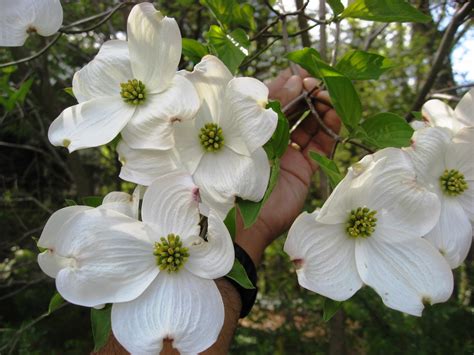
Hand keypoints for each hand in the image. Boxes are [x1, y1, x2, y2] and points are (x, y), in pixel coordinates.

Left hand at [235, 69, 340, 264]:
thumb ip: (274, 106)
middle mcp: (272, 139)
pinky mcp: (304, 168)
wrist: (249, 218)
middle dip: (307, 96)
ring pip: (310, 125)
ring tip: (328, 97)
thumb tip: (295, 80)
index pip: (274, 100)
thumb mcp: (253, 132)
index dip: (288, 86)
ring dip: (321, 110)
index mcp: (254, 129)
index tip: (301, 75)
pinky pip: (321, 145)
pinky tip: (334, 116)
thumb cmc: (242, 171)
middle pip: (295, 111)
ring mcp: (289, 153)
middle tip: (317, 85)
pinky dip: (329, 130)